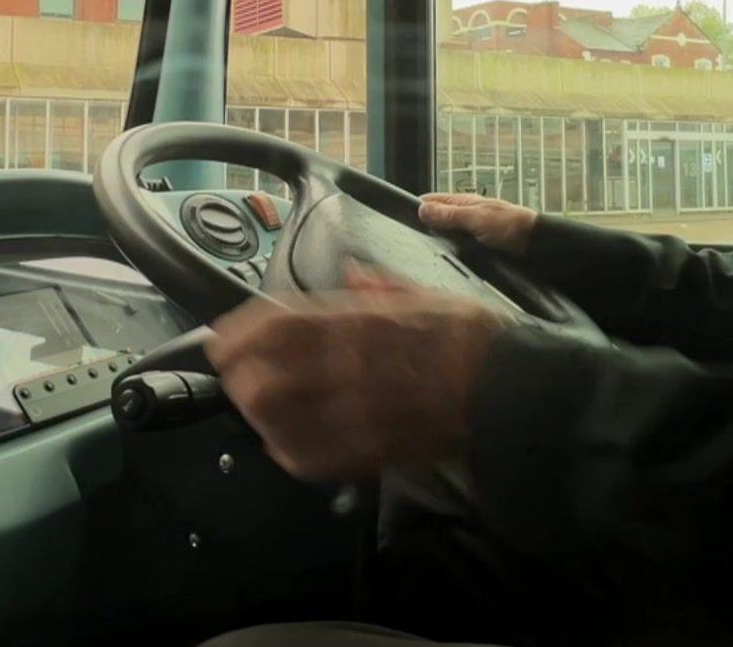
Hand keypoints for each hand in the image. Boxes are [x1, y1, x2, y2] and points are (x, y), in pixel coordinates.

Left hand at [203, 264, 511, 480]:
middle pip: (264, 377)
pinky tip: (284, 441)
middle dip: (238, 376)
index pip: (276, 326)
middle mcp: (348, 367)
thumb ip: (379, 287)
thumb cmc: (471, 339)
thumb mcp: (425, 292)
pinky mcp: (368, 451)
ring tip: (253, 406)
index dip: (239, 333)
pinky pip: (308, 458)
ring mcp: (356, 414)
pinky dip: (286, 450)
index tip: (223, 338)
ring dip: (255, 413)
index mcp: (358, 321)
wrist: (508, 389)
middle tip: (234, 374)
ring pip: (278, 420)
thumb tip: (351, 274)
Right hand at [418, 193, 537, 254]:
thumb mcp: (476, 219)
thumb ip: (449, 215)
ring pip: (445, 239)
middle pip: (436, 222)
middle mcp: (465, 217)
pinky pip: (456, 252)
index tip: (401, 222)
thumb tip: (422, 209)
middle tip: (408, 246)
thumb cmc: (512, 226)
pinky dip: (450, 256)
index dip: (417, 209)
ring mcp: (470, 234)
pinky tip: (443, 265)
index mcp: (463, 203)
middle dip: (425, 231)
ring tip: (422, 259)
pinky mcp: (476, 251)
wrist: (538, 247)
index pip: (432, 201)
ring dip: (438, 246)